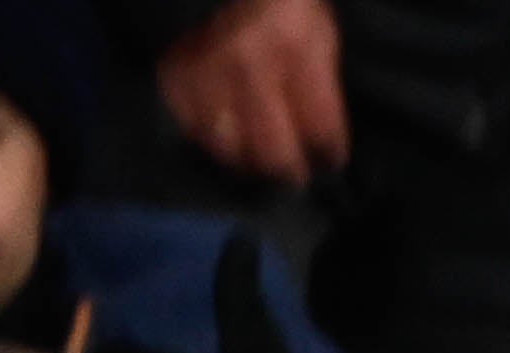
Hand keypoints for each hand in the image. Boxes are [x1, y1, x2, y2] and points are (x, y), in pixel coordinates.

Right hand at [155, 0, 351, 188]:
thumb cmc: (280, 2)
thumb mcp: (317, 28)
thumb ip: (319, 78)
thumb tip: (320, 129)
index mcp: (296, 49)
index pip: (320, 122)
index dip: (329, 150)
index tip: (331, 162)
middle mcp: (252, 71)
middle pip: (272, 149)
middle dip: (288, 170)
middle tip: (294, 178)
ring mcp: (210, 80)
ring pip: (231, 149)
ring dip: (249, 162)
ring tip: (260, 165)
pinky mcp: (178, 84)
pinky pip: (197, 132)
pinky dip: (214, 142)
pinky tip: (229, 140)